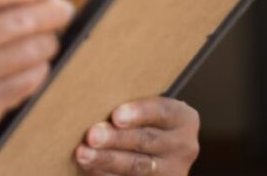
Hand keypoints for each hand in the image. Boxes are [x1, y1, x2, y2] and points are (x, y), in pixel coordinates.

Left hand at [75, 97, 199, 174]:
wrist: (156, 151)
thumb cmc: (141, 120)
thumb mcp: (145, 109)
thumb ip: (127, 104)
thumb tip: (93, 98)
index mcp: (183, 119)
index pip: (163, 111)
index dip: (139, 113)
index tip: (116, 116)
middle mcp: (183, 145)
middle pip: (147, 140)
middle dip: (116, 138)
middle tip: (92, 135)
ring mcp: (173, 170)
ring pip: (138, 166)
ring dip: (107, 159)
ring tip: (83, 153)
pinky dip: (106, 174)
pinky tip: (90, 167)